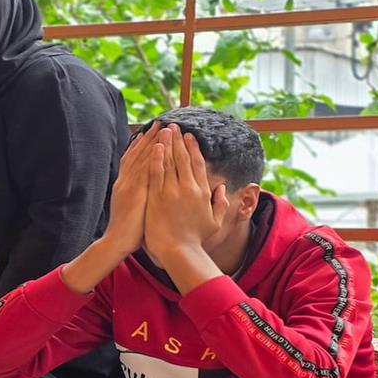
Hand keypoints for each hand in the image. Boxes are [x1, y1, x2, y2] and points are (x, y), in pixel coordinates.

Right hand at [102, 121, 163, 256]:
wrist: (116, 242)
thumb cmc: (128, 230)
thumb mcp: (132, 207)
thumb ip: (139, 195)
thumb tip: (149, 188)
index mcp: (124, 184)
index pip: (133, 159)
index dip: (143, 144)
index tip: (153, 132)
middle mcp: (124, 181)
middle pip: (136, 153)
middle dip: (149, 137)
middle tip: (160, 122)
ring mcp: (128, 185)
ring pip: (140, 158)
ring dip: (151, 141)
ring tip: (162, 127)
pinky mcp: (133, 192)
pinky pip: (143, 170)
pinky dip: (149, 157)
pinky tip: (158, 146)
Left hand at [143, 125, 229, 261]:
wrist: (178, 251)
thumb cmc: (195, 239)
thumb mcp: (215, 221)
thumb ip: (221, 203)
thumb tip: (223, 188)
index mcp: (202, 192)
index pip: (197, 164)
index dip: (193, 148)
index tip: (189, 136)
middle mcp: (188, 188)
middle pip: (183, 158)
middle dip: (178, 140)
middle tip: (174, 126)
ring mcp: (171, 192)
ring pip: (169, 162)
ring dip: (166, 144)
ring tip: (163, 130)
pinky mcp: (157, 197)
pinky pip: (155, 173)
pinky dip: (155, 158)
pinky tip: (154, 146)